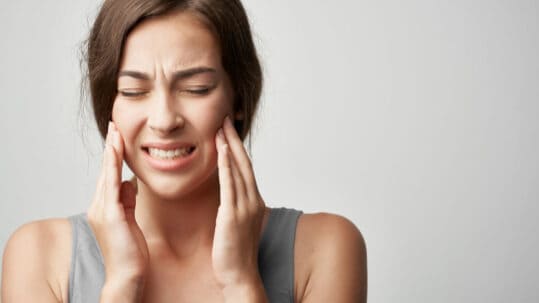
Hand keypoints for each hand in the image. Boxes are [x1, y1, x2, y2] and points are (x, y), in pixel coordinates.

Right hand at [87, 121, 148, 284]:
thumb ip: (127, 199)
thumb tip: (128, 182)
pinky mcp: (110, 215)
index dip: (113, 155)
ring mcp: (102, 210)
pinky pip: (111, 185)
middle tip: (115, 125)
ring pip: (106, 174)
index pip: (109, 174)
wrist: (127, 273)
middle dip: (111, 147)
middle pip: (105, 170)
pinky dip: (113, 167)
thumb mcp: (130, 218)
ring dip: (111, 151)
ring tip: (116, 132)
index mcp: (105, 206)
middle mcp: (99, 205)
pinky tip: (116, 152)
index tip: (117, 136)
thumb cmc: (130, 249)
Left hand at [212, 116, 266, 288]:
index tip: (228, 130)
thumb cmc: (235, 253)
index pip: (246, 168)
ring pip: (238, 169)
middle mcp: (253, 200)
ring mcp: (245, 207)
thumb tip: (227, 195)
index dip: (238, 147)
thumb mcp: (237, 223)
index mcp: (254, 201)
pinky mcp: (233, 215)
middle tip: (225, 118)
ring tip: (221, 127)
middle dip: (234, 139)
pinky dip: (227, 165)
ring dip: (230, 146)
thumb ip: (234, 206)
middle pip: (244, 162)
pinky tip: (222, 150)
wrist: (239, 276)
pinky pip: (230, 184)